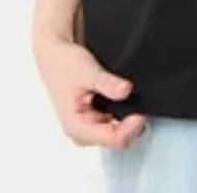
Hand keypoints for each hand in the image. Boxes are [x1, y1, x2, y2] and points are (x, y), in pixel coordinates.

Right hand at [33, 29, 146, 148]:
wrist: (55, 55)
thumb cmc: (64, 65)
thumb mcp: (87, 70)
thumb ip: (106, 82)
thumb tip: (125, 90)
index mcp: (76, 126)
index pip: (112, 138)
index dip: (130, 127)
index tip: (141, 112)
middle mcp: (82, 132)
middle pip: (117, 140)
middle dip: (131, 124)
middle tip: (139, 103)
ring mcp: (89, 127)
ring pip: (117, 133)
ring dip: (128, 119)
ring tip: (129, 99)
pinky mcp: (94, 119)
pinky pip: (115, 123)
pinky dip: (123, 113)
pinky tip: (123, 99)